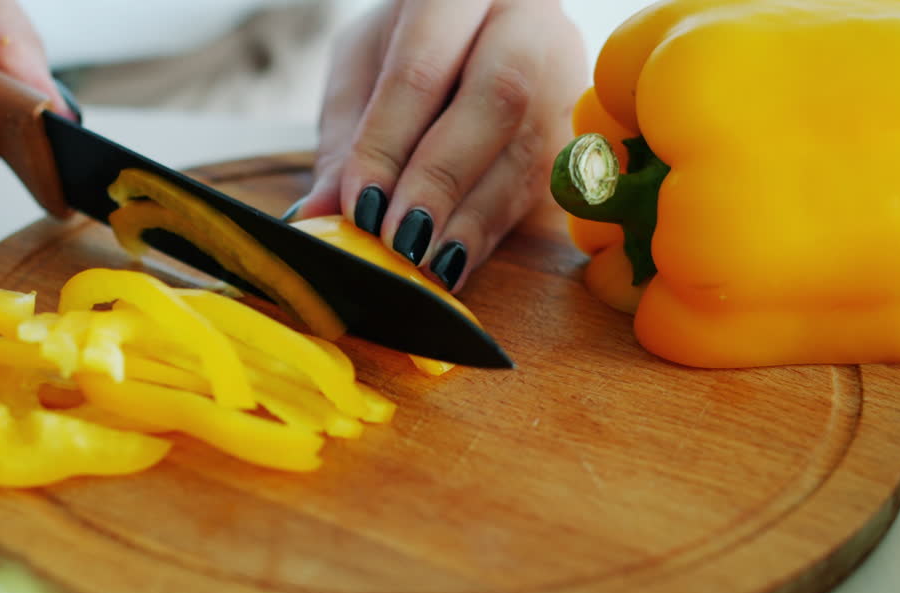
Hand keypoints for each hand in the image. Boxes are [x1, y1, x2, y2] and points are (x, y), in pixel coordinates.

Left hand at [292, 0, 585, 291]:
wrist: (475, 30)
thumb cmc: (407, 46)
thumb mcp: (361, 72)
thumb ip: (345, 141)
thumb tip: (319, 215)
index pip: (423, 68)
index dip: (390, 143)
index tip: (360, 205)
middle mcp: (528, 21)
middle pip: (498, 96)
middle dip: (441, 177)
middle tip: (399, 236)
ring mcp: (565, 70)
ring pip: (529, 146)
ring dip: (470, 217)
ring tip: (421, 261)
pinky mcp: (579, 127)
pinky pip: (543, 185)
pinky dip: (490, 230)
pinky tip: (452, 261)